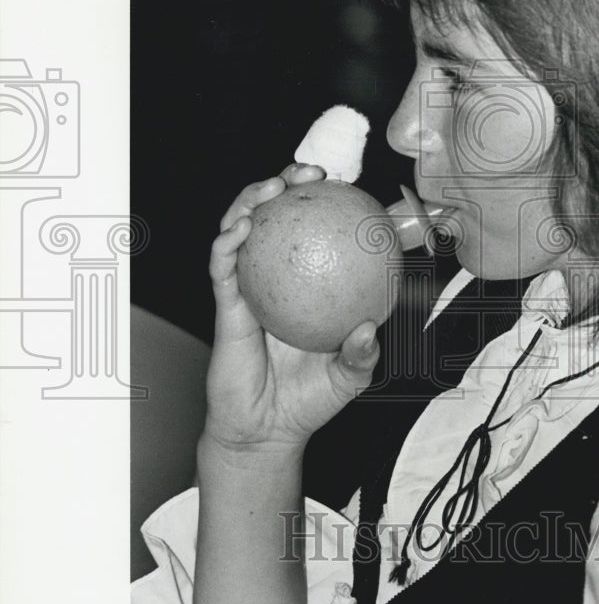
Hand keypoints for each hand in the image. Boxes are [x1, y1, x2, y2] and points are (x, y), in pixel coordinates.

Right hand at [204, 163, 380, 452]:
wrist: (268, 431)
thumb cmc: (311, 400)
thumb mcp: (350, 376)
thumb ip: (363, 353)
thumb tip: (370, 328)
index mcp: (308, 285)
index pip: (314, 231)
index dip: (324, 202)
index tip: (344, 184)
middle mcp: (276, 278)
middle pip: (276, 217)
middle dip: (286, 183)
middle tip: (308, 172)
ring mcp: (248, 287)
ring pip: (242, 229)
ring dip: (251, 199)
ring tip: (273, 186)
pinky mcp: (225, 304)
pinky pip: (222, 267)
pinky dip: (227, 242)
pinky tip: (240, 228)